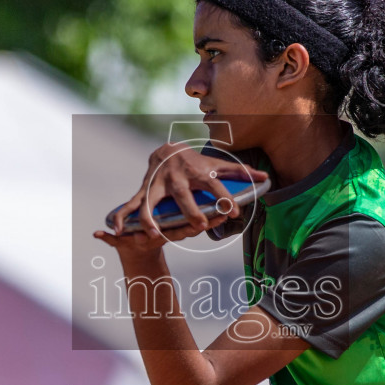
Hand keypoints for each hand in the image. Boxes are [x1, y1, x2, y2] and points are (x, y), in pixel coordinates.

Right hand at [104, 142, 268, 240]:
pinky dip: (122, 217)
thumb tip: (265, 178)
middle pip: (183, 195)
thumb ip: (240, 173)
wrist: (166, 150)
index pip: (214, 186)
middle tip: (199, 226)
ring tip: (156, 235)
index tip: (234, 211)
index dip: (224, 197)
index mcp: (198, 173)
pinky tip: (118, 231)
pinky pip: (131, 205)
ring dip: (151, 218)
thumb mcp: (217, 165)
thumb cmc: (197, 163)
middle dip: (190, 210)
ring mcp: (158, 184)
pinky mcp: (143, 190)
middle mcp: (177, 178)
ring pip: (151, 201)